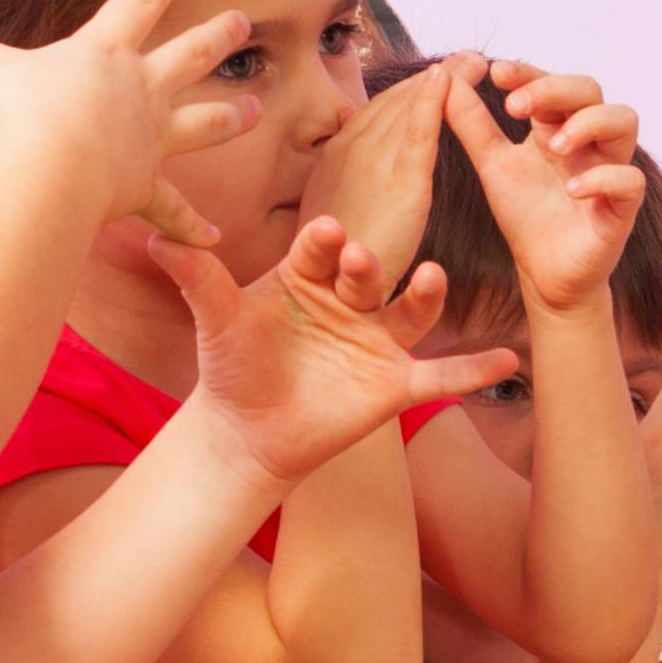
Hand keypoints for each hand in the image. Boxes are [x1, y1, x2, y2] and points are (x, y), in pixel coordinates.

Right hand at [0, 0, 253, 246]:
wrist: (53, 167)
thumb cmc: (22, 114)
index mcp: (105, 54)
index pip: (140, 1)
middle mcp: (140, 90)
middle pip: (191, 54)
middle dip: (218, 35)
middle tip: (243, 22)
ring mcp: (151, 136)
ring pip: (205, 121)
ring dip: (231, 115)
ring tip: (256, 109)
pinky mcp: (147, 183)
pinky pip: (173, 208)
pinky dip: (191, 225)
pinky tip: (214, 238)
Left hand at [171, 217, 514, 491]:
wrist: (248, 430)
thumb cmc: (232, 365)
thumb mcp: (215, 320)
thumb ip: (196, 279)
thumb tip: (156, 237)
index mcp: (308, 273)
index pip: (321, 246)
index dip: (323, 241)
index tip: (323, 233)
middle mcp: (350, 299)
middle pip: (368, 272)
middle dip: (365, 265)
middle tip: (358, 259)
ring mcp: (376, 339)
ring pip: (409, 312)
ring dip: (424, 294)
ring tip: (432, 279)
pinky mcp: (394, 384)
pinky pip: (439, 375)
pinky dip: (472, 369)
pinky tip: (505, 361)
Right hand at [305, 47, 477, 271]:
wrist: (327, 292)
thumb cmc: (330, 261)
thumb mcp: (332, 210)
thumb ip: (346, 174)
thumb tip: (348, 131)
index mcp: (336, 156)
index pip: (380, 111)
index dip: (412, 91)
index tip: (441, 75)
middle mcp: (350, 150)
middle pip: (398, 103)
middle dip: (436, 79)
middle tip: (470, 58)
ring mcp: (371, 163)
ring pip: (410, 109)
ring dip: (445, 81)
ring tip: (475, 62)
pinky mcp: (399, 183)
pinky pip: (418, 133)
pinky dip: (433, 102)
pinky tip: (450, 80)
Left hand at [440, 68, 644, 317]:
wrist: (543, 274)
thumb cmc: (524, 215)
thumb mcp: (491, 163)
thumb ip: (471, 123)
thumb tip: (444, 77)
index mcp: (556, 127)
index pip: (552, 82)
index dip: (529, 73)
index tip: (496, 74)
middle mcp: (588, 141)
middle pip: (591, 89)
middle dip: (555, 89)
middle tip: (515, 108)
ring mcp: (609, 169)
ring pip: (624, 120)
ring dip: (589, 124)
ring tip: (555, 146)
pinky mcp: (624, 206)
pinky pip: (631, 180)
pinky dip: (603, 178)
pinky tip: (573, 190)